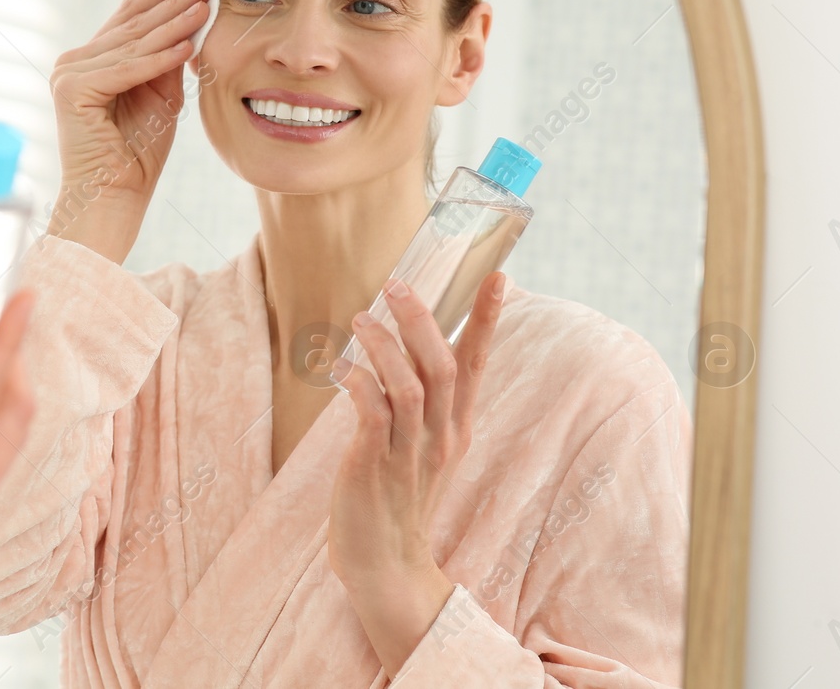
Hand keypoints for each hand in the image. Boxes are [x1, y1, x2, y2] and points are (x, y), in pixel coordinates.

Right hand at [46, 0, 213, 261]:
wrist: (114, 198)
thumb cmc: (138, 155)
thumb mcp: (161, 96)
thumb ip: (168, 59)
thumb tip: (191, 17)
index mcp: (90, 60)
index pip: (130, 17)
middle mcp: (73, 62)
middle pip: (131, 23)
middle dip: (172, 0)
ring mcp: (68, 75)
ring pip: (132, 44)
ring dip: (173, 22)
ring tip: (205, 3)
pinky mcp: (72, 92)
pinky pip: (126, 69)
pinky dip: (159, 58)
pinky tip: (188, 44)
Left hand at [326, 271, 506, 674]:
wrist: (382, 562)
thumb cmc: (394, 495)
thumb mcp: (420, 444)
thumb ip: (418, 400)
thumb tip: (404, 345)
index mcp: (455, 427)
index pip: (477, 364)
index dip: (486, 320)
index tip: (498, 276)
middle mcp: (439, 436)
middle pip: (442, 366)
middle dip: (422, 321)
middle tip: (397, 284)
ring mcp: (409, 452)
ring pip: (409, 385)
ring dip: (385, 346)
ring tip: (361, 318)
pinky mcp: (375, 465)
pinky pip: (372, 413)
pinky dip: (359, 382)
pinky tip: (341, 367)